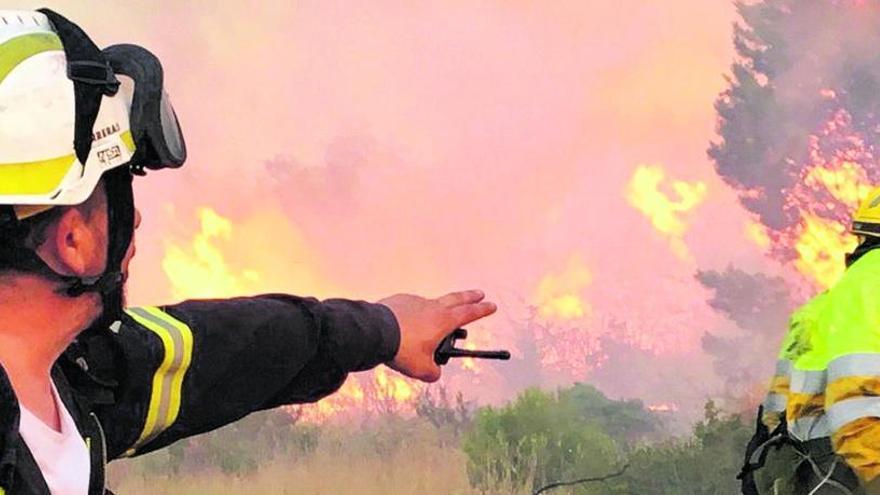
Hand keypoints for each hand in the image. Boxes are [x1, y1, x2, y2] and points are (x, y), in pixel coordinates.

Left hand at [378, 290, 496, 382]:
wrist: (374, 332)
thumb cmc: (400, 350)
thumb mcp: (421, 369)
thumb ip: (432, 373)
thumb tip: (434, 374)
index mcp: (443, 321)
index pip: (469, 313)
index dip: (482, 310)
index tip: (492, 305)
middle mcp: (432, 307)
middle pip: (456, 299)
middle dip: (470, 297)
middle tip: (479, 293)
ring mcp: (415, 301)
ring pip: (432, 303)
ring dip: (438, 308)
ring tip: (435, 320)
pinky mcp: (399, 301)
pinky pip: (412, 307)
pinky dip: (415, 313)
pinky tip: (408, 325)